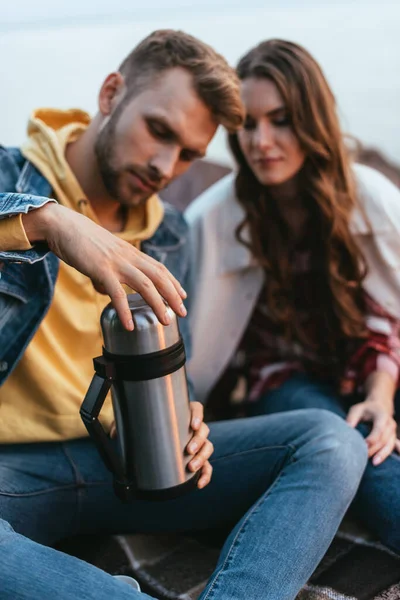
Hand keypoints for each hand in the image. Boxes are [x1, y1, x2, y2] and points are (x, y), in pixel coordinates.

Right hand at [22, 203, 186, 329]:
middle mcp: (128, 257)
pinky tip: (130, 325)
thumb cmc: (81, 241)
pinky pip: (116, 293)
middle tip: (183, 312)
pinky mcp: (101, 269)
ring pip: (145, 284)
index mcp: (130, 252)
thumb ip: (109, 275)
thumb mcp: (102, 256)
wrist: (63, 225)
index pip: (159, 267)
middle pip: (159, 276)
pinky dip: (125, 310)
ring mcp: (116, 263)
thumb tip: (107, 292)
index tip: (183, 295)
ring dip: (158, 304)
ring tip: (165, 320)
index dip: (173, 282)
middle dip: (173, 295)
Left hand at [110, 402, 213, 488]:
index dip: (198, 416)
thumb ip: (125, 426)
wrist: (156, 441)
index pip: (197, 409)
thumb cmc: (149, 427)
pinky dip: (206, 475)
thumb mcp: (137, 424)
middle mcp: (193, 429)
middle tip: (188, 450)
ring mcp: (197, 444)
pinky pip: (207, 467)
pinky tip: (199, 484)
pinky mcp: (197, 459)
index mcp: (183, 414)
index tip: (192, 425)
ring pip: (207, 447)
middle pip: (204, 430)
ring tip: (191, 467)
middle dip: (198, 441)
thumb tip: (113, 434)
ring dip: (202, 457)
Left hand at [347, 398, 397, 464]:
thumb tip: (345, 430)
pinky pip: (392, 447)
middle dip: (375, 449)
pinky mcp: (393, 437)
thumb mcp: (357, 409)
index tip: (363, 445)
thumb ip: (352, 418)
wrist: (380, 406)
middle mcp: (390, 424)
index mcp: (382, 416)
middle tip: (364, 457)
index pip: (379, 429)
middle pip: (384, 439)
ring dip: (382, 455)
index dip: (372, 438)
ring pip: (389, 445)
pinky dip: (386, 454)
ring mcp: (393, 432)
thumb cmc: (366, 409)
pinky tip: (380, 461)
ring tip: (374, 463)